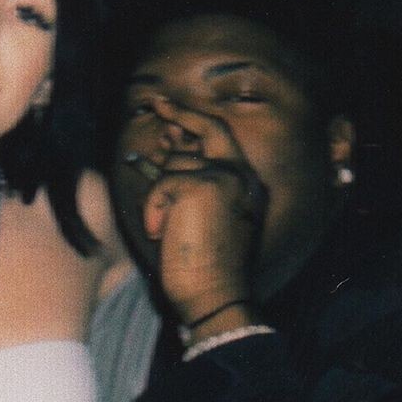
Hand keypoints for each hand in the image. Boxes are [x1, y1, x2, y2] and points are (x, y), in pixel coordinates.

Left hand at [137, 98, 264, 323]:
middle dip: (182, 113)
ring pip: (176, 164)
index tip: (171, 111)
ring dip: (159, 195)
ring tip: (163, 226)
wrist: (215, 297)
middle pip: (210, 129)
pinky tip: (159, 231)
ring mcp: (226, 177)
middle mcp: (244, 177)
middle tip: (158, 103)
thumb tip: (165, 150)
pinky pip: (161, 183)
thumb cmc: (204, 269)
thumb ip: (190, 184)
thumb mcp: (200, 219)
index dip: (196, 122)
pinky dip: (152, 207)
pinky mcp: (203, 185)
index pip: (223, 141)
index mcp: (249, 187)